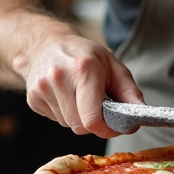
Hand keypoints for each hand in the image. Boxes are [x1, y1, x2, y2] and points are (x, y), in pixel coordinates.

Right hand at [12, 34, 142, 137]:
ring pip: (67, 125)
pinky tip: (65, 96)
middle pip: (80, 126)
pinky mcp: (32, 98)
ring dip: (78, 117)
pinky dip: (64, 113)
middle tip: (98, 105)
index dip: (106, 129)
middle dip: (93, 122)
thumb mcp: (112, 65)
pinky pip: (55, 120)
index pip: (92, 120)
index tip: (114, 126)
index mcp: (84, 69)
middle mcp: (59, 78)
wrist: (46, 43)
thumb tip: (141, 113)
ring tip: (79, 96)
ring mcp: (42, 89)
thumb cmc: (84, 55)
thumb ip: (129, 91)